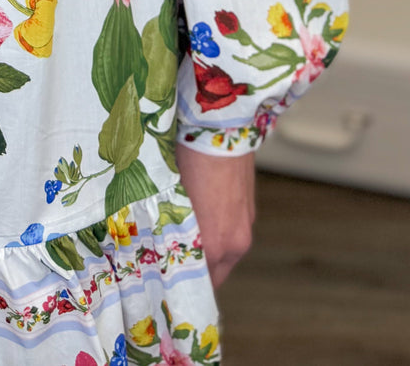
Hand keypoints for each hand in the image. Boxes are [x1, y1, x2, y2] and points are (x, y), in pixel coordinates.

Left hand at [176, 142, 255, 287]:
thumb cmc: (189, 160)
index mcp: (213, 246)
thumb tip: (159, 242)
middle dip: (195, 269)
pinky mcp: (249, 208)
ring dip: (208, 250)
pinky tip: (201, 212)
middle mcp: (235, 243)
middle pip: (214, 272)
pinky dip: (218, 231)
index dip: (181, 281)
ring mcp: (246, 225)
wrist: (221, 128)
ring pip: (225, 253)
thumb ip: (171, 229)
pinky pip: (232, 232)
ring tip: (183, 233)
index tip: (165, 279)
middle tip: (170, 260)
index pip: (198, 282)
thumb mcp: (173, 199)